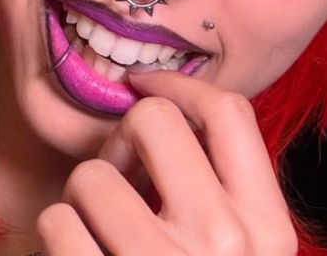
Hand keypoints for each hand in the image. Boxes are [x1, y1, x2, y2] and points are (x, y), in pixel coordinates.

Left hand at [35, 70, 297, 255]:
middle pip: (154, 120)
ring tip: (100, 233)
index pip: (231, 113)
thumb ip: (222, 195)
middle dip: (125, 137)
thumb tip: (161, 119)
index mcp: (268, 230)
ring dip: (85, 198)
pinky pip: (58, 222)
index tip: (148, 86)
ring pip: (93, 173)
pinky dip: (58, 235)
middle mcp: (224, 242)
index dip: (180, 86)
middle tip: (123, 172)